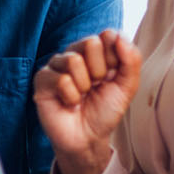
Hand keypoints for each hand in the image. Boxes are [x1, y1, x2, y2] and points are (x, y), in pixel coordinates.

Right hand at [33, 30, 140, 173]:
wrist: (88, 138)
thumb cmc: (105, 111)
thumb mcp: (127, 87)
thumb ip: (131, 60)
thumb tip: (119, 35)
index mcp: (97, 51)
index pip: (108, 35)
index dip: (115, 58)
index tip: (112, 77)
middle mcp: (76, 53)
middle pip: (90, 42)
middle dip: (99, 72)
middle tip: (95, 87)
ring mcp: (57, 65)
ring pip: (73, 61)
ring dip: (84, 86)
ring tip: (81, 97)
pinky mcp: (42, 80)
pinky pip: (61, 80)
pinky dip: (71, 97)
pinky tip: (69, 103)